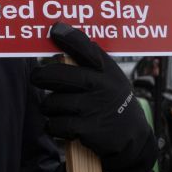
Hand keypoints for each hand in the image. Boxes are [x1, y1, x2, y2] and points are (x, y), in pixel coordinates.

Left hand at [31, 23, 153, 169]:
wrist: (134, 142)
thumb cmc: (113, 104)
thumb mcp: (111, 80)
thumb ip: (91, 63)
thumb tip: (60, 34)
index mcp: (107, 71)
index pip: (86, 48)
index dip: (68, 38)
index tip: (54, 30)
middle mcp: (102, 86)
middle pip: (56, 75)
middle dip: (41, 77)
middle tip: (37, 78)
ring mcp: (95, 107)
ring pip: (52, 102)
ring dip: (51, 108)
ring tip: (62, 110)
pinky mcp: (88, 128)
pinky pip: (56, 124)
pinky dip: (55, 127)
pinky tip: (64, 127)